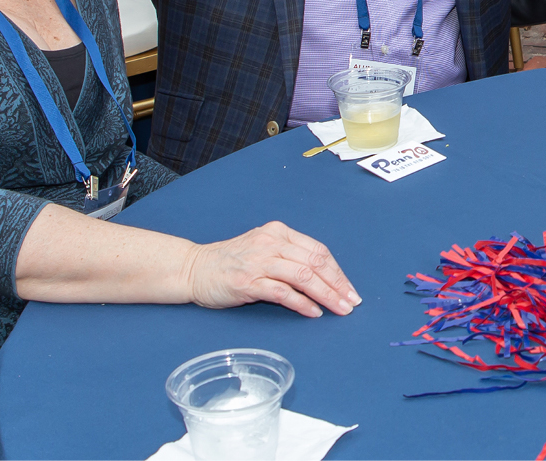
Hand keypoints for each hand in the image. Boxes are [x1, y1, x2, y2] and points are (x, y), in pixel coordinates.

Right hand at [182, 221, 359, 317]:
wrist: (194, 268)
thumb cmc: (231, 262)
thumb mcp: (263, 249)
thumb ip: (289, 257)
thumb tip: (324, 279)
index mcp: (279, 232)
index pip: (318, 251)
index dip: (337, 271)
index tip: (349, 289)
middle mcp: (271, 243)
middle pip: (315, 263)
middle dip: (337, 284)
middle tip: (351, 302)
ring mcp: (259, 262)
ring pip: (304, 276)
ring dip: (326, 295)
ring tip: (339, 309)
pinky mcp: (248, 282)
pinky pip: (283, 292)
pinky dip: (302, 303)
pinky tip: (314, 312)